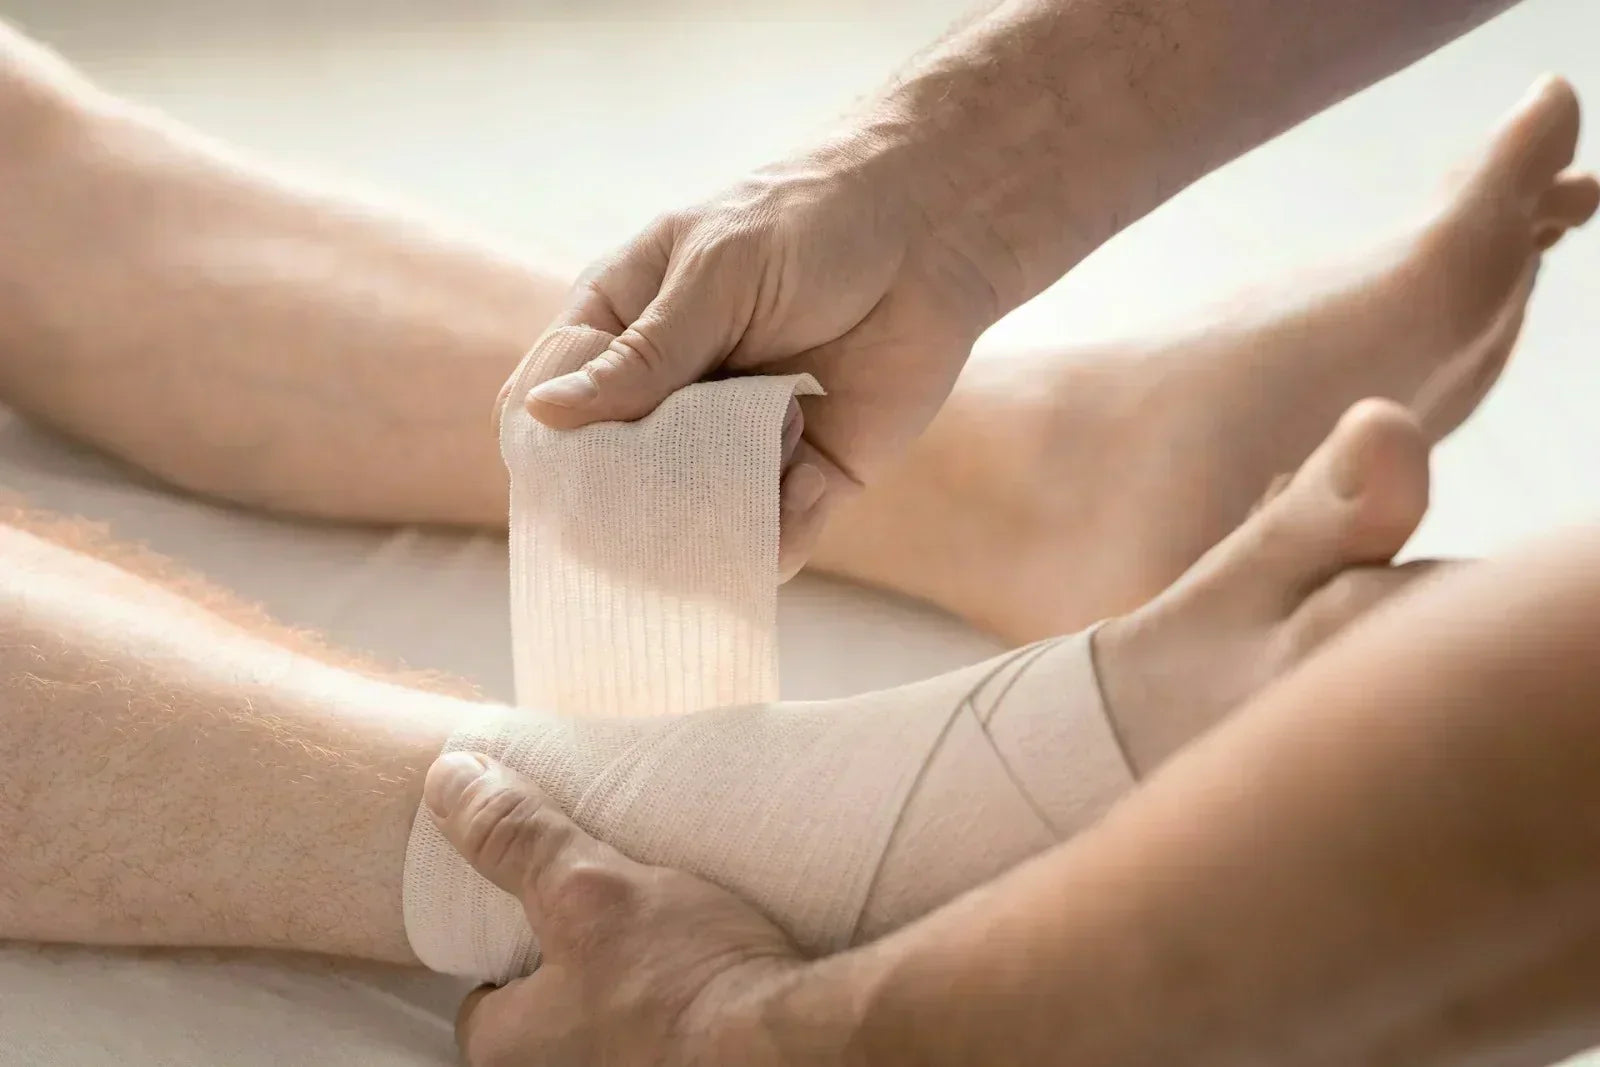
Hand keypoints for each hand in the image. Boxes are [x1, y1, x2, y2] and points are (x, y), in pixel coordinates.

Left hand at [425, 752, 819, 1066]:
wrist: (797, 1042)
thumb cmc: (686, 990)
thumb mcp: (588, 892)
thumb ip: (517, 839)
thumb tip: (452, 781)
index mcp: (519, 1051)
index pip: (483, 1004)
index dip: (505, 950)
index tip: (531, 905)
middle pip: (552, 1009)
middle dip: (576, 960)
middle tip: (608, 901)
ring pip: (612, 1015)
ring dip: (633, 974)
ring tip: (664, 916)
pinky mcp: (698, 1059)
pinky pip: (674, 1023)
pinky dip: (686, 991)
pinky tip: (711, 952)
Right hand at [512, 133, 1003, 569]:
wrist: (933, 234)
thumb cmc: (809, 225)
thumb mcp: (714, 278)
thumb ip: (643, 356)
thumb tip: (543, 413)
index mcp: (626, 330)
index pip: (557, 402)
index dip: (550, 446)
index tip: (559, 480)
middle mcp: (672, 397)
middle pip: (619, 478)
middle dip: (636, 501)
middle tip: (664, 497)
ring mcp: (735, 443)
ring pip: (695, 520)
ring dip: (717, 517)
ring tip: (756, 471)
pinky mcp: (806, 477)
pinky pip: (776, 536)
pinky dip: (784, 529)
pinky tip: (809, 479)